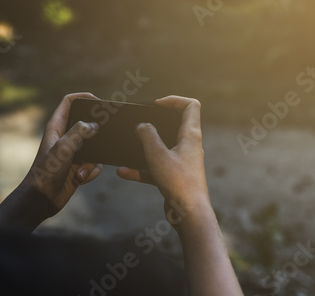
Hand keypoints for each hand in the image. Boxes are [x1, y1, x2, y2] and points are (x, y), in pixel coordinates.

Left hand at [0, 93, 102, 232]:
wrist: (41, 200)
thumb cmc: (46, 173)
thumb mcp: (63, 148)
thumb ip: (79, 132)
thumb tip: (94, 126)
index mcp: (56, 127)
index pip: (69, 102)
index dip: (83, 97)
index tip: (98, 101)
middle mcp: (65, 138)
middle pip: (86, 124)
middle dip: (96, 131)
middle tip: (103, 135)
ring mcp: (72, 153)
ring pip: (94, 147)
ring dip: (92, 161)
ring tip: (80, 171)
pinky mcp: (78, 167)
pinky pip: (94, 164)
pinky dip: (91, 172)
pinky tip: (80, 179)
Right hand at [118, 96, 243, 295]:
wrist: (189, 215)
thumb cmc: (178, 183)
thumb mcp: (157, 154)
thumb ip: (147, 135)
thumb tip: (142, 126)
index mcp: (190, 135)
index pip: (191, 106)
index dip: (174, 100)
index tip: (155, 105)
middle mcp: (188, 146)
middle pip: (174, 125)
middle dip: (154, 123)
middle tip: (139, 123)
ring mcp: (181, 162)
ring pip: (162, 148)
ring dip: (144, 147)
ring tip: (127, 146)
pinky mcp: (174, 177)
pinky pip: (155, 168)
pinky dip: (141, 168)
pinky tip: (123, 172)